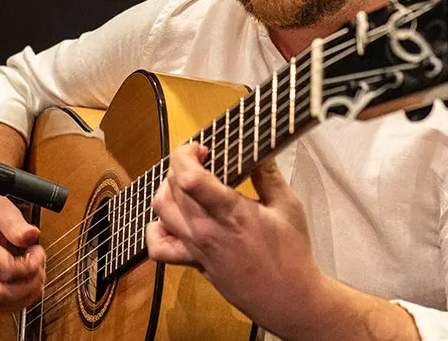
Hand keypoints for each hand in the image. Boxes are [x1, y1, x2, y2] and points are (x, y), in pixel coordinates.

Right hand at [0, 194, 46, 311]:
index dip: (30, 266)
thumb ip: (15, 223)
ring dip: (19, 298)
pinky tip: (21, 288)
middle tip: (39, 270)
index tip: (38, 253)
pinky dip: (8, 301)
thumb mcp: (0, 206)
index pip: (6, 270)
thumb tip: (30, 236)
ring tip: (33, 280)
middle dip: (28, 287)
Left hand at [147, 143, 324, 336]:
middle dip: (180, 166)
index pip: (188, 178)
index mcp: (230, 212)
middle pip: (171, 189)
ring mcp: (195, 249)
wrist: (287, 299)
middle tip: (200, 161)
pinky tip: (172, 219)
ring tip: (186, 184)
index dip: (186, 154)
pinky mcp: (193, 263)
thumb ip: (268, 175)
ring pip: (161, 211)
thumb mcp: (288, 206)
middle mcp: (205, 230)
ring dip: (167, 189)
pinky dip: (156, 229)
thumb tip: (258, 149)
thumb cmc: (291, 254)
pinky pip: (159, 247)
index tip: (202, 148)